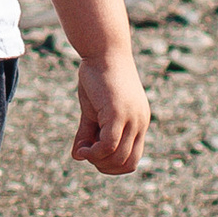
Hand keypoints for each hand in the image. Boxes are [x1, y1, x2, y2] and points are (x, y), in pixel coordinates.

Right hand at [71, 49, 148, 176]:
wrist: (102, 50)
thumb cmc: (97, 77)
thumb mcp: (92, 110)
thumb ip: (88, 133)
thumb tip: (77, 157)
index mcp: (138, 122)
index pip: (133, 159)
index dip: (112, 166)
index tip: (93, 155)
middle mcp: (139, 122)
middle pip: (128, 163)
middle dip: (104, 166)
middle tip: (86, 153)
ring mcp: (131, 118)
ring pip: (118, 156)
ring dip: (97, 160)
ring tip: (82, 150)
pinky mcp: (118, 113)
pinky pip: (109, 144)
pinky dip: (94, 152)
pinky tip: (82, 148)